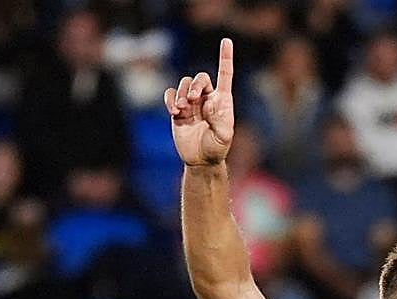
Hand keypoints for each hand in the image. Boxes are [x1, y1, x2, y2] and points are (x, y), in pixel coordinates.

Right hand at [164, 39, 235, 165]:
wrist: (201, 159)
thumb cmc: (217, 148)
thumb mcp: (224, 136)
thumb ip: (219, 119)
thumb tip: (208, 102)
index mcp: (222, 100)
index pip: (224, 74)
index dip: (225, 57)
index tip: (226, 40)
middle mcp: (207, 98)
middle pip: (200, 78)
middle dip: (195, 85)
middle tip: (192, 100)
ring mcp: (191, 103)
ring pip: (184, 84)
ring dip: (182, 93)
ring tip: (183, 109)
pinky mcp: (177, 109)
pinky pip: (170, 95)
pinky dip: (170, 99)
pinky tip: (174, 111)